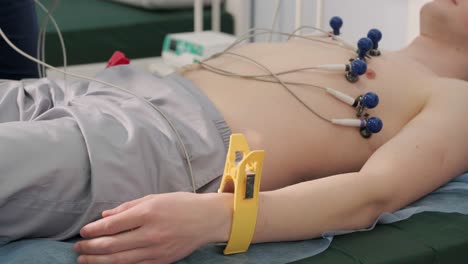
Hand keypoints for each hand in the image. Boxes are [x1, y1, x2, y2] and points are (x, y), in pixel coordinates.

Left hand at [74, 192, 232, 263]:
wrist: (207, 219)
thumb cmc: (181, 204)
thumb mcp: (155, 198)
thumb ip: (129, 207)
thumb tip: (106, 216)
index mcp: (148, 213)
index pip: (113, 225)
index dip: (94, 230)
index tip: (84, 231)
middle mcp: (151, 233)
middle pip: (112, 245)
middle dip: (91, 247)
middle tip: (78, 247)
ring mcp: (157, 250)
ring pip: (120, 260)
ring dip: (98, 261)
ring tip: (84, 260)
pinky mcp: (162, 261)